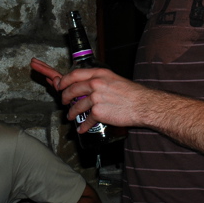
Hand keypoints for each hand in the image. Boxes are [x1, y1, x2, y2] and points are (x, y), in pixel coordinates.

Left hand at [30, 57, 145, 131]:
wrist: (143, 105)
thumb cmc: (131, 93)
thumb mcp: (114, 79)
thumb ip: (99, 80)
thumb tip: (87, 84)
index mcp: (99, 74)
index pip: (75, 75)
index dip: (64, 80)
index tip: (60, 85)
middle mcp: (96, 84)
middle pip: (72, 90)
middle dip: (64, 97)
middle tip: (63, 101)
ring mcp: (96, 98)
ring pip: (76, 106)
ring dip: (71, 113)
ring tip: (70, 116)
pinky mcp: (98, 112)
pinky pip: (86, 120)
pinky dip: (83, 126)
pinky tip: (82, 129)